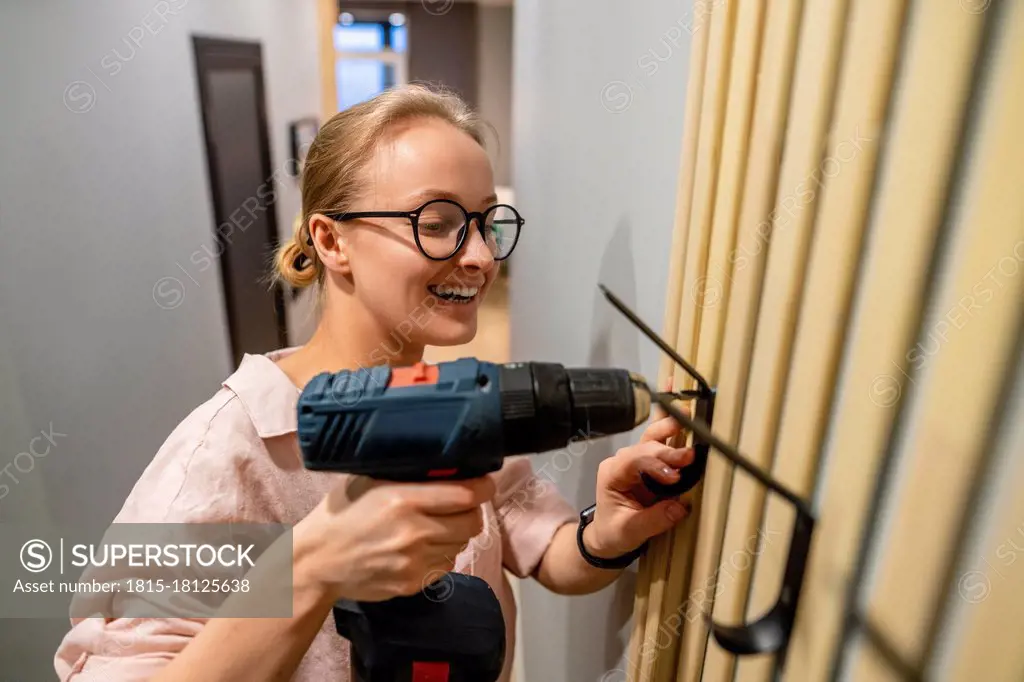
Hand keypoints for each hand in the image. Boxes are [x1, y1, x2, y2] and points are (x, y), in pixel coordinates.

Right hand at [294, 475, 494, 601]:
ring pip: (461, 544)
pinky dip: (441, 555)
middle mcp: (413, 532)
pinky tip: (422, 547)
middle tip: (460, 505)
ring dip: (455, 534)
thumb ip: (408, 474)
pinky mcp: (411, 583)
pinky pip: (445, 565)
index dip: (483, 487)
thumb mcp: (370, 481)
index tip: (484, 483)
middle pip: (471, 522)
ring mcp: (414, 561)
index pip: (466, 494)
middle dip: (471, 511)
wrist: (317, 560)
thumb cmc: (342, 513)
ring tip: (434, 526)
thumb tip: (447, 465)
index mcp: (403, 499)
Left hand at [584, 408, 693, 558]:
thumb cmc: (614, 532)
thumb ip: (654, 520)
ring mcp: (635, 460)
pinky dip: (672, 434)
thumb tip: (680, 508)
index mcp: (611, 474)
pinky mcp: (649, 464)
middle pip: (644, 446)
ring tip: (687, 420)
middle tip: (689, 457)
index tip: (674, 477)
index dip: (654, 464)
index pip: (633, 460)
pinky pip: (660, 443)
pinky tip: (685, 423)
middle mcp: (622, 462)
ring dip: (669, 430)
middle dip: (667, 450)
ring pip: (651, 437)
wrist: (608, 536)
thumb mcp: (630, 532)